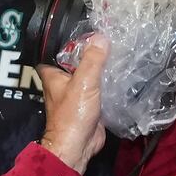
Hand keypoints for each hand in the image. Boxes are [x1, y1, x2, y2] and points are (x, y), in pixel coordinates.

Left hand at [38, 36, 108, 170]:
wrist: (78, 145)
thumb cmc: (72, 114)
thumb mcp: (84, 82)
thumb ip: (92, 60)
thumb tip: (101, 37)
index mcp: (52, 74)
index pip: (59, 49)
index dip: (72, 40)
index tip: (90, 29)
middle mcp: (62, 81)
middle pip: (78, 61)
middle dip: (92, 52)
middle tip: (111, 38)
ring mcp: (76, 92)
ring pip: (90, 74)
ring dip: (102, 67)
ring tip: (120, 50)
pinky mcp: (89, 103)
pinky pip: (100, 87)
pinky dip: (109, 82)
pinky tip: (123, 72)